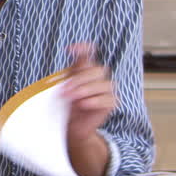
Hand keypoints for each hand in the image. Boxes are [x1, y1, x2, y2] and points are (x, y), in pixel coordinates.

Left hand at [59, 42, 115, 175]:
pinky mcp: (111, 102)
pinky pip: (107, 99)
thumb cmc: (67, 106)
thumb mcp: (64, 88)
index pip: (88, 55)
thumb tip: (69, 53)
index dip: (83, 49)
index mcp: (85, 71)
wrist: (71, 127)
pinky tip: (83, 104)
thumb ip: (69, 72)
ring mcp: (107, 89)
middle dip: (80, 79)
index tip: (69, 49)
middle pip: (96, 70)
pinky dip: (94, 101)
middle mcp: (98, 78)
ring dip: (85, 90)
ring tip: (72, 98)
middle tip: (65, 90)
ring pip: (103, 84)